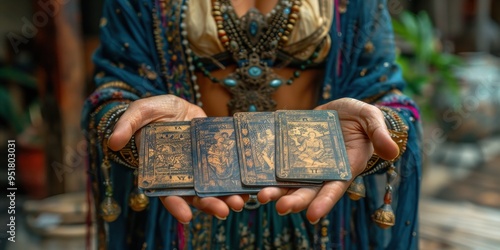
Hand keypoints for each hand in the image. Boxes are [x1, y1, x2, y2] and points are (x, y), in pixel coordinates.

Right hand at [107, 95, 247, 223]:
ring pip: (214, 186)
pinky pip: (227, 169)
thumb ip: (127, 126)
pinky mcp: (215, 154)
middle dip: (209, 204)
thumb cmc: (151, 112)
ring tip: (242, 202)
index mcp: (162, 170)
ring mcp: (200, 165)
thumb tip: (112, 142)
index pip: (167, 193)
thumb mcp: (139, 113)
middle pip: (196, 195)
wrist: (173, 104)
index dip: (176, 206)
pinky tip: (251, 184)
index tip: (186, 217)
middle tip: (224, 211)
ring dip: (227, 196)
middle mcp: (183, 173)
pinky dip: (238, 178)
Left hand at [257, 98, 399, 223]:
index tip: (312, 217)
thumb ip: (379, 134)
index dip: (324, 203)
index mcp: (343, 169)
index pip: (334, 190)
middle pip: (307, 190)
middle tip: (280, 207)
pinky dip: (266, 170)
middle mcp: (322, 171)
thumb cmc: (360, 117)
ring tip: (261, 196)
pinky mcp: (290, 151)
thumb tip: (393, 151)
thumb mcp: (371, 119)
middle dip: (294, 200)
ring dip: (276, 190)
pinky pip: (277, 162)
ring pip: (289, 181)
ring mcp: (304, 163)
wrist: (340, 109)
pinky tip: (252, 175)